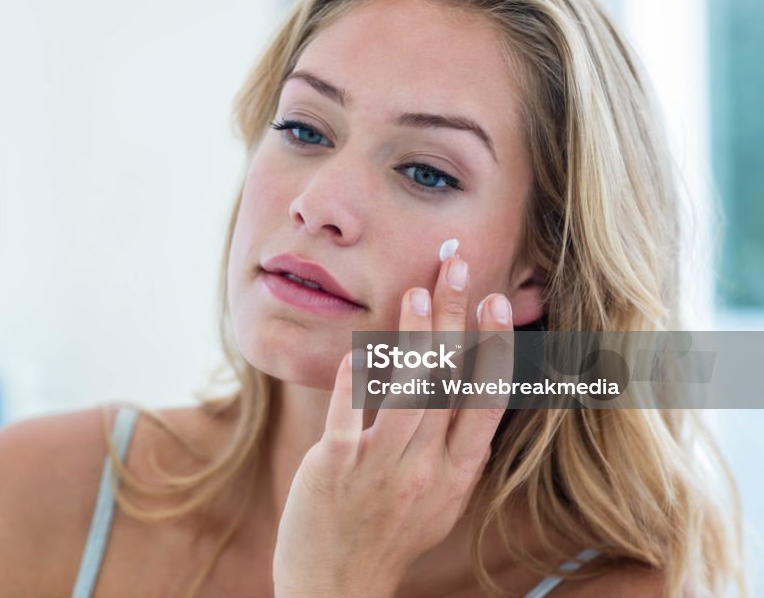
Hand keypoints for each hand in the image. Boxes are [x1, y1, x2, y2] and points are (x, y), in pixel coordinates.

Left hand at [272, 257, 513, 597]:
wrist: (337, 586)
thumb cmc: (388, 535)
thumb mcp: (438, 498)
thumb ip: (454, 448)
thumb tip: (469, 393)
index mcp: (457, 474)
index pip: (485, 400)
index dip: (493, 346)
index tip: (496, 301)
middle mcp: (426, 469)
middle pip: (447, 380)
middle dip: (455, 317)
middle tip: (459, 266)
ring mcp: (380, 468)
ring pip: (406, 392)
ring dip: (413, 336)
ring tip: (417, 289)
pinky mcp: (335, 468)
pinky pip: (348, 415)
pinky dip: (354, 377)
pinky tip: (360, 345)